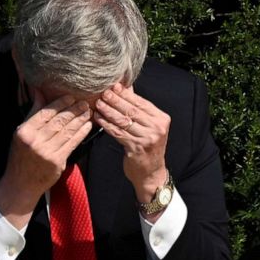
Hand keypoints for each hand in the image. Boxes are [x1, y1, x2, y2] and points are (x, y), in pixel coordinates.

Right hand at [0, 88, 92, 228]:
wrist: (21, 183)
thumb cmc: (21, 156)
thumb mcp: (21, 133)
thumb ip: (33, 112)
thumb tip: (39, 91)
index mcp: (25, 131)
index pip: (45, 113)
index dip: (60, 104)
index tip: (71, 97)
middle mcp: (35, 141)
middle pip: (58, 121)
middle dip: (73, 110)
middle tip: (84, 102)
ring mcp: (47, 152)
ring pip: (67, 131)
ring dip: (80, 120)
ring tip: (88, 111)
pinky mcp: (57, 161)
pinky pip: (72, 143)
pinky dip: (81, 133)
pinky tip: (87, 125)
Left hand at [94, 83, 170, 206]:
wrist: (151, 172)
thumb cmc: (148, 147)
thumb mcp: (149, 127)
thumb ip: (139, 110)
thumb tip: (126, 88)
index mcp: (161, 119)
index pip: (141, 103)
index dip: (126, 94)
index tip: (114, 86)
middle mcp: (156, 128)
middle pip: (132, 110)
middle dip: (115, 100)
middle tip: (103, 93)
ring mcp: (147, 138)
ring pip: (123, 121)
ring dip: (108, 111)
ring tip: (98, 104)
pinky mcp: (136, 148)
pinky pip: (117, 133)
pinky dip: (107, 125)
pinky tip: (99, 119)